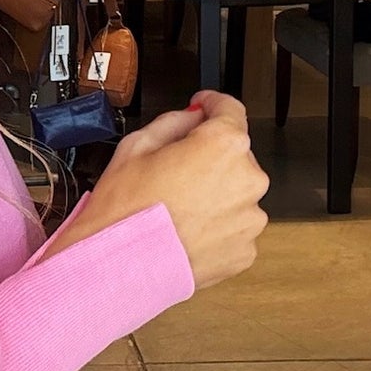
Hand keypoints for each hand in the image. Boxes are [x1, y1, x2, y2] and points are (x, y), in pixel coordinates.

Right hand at [45, 92, 268, 289]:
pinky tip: (185, 230)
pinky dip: (215, 226)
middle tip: (175, 172)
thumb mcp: (136, 146)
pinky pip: (234, 228)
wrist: (120, 266)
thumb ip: (174, 122)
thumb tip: (191, 118)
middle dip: (209, 157)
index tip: (205, 107)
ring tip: (177, 208)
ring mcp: (249, 219)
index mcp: (223, 146)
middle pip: (234, 155)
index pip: (230, 110)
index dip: (212, 104)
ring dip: (214, 194)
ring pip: (235, 193)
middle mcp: (247, 179)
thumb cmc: (125, 209)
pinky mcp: (245, 250)